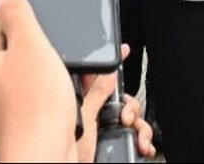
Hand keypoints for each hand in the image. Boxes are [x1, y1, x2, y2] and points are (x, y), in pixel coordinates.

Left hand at [0, 0, 78, 162]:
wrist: (47, 156)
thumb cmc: (35, 110)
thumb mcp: (30, 45)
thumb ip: (18, 13)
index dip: (26, 13)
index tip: (43, 10)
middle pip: (20, 44)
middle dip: (49, 42)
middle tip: (62, 46)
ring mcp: (6, 101)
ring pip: (37, 67)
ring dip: (60, 64)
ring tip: (72, 71)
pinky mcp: (26, 115)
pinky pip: (45, 89)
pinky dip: (63, 85)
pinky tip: (77, 88)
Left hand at [78, 46, 154, 162]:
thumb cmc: (60, 153)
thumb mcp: (83, 117)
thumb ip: (97, 93)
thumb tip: (108, 71)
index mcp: (80, 102)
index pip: (99, 77)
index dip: (113, 64)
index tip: (124, 50)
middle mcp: (92, 115)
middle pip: (121, 98)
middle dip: (131, 106)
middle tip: (126, 117)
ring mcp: (103, 131)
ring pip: (130, 118)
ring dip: (139, 125)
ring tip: (136, 135)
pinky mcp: (111, 145)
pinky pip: (132, 136)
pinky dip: (141, 139)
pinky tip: (142, 144)